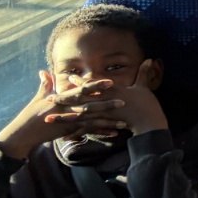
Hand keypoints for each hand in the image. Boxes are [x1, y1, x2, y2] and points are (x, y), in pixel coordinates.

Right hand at [0, 71, 119, 158]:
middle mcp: (68, 109)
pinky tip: (114, 133)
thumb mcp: (39, 98)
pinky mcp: (69, 131)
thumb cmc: (31, 114)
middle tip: (125, 100)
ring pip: (92, 120)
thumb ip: (45, 84)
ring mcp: (69, 121)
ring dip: (109, 120)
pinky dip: (101, 132)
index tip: (111, 82)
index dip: (96, 85)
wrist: (24, 132)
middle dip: (108, 103)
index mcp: (63, 99)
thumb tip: (44, 71)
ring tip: (125, 120)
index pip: (82, 90)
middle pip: (91, 105)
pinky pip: (88, 132)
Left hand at [46, 59, 168, 136]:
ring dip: (63, 117)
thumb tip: (149, 60)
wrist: (149, 121)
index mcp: (112, 90)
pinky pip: (87, 129)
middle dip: (63, 99)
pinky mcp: (103, 125)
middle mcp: (104, 101)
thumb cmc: (147, 104)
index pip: (93, 84)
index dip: (80, 81)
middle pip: (80, 100)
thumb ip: (143, 73)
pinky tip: (63, 137)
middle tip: (48, 99)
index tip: (69, 77)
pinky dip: (75, 133)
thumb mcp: (144, 87)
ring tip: (49, 118)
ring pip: (78, 116)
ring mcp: (103, 114)